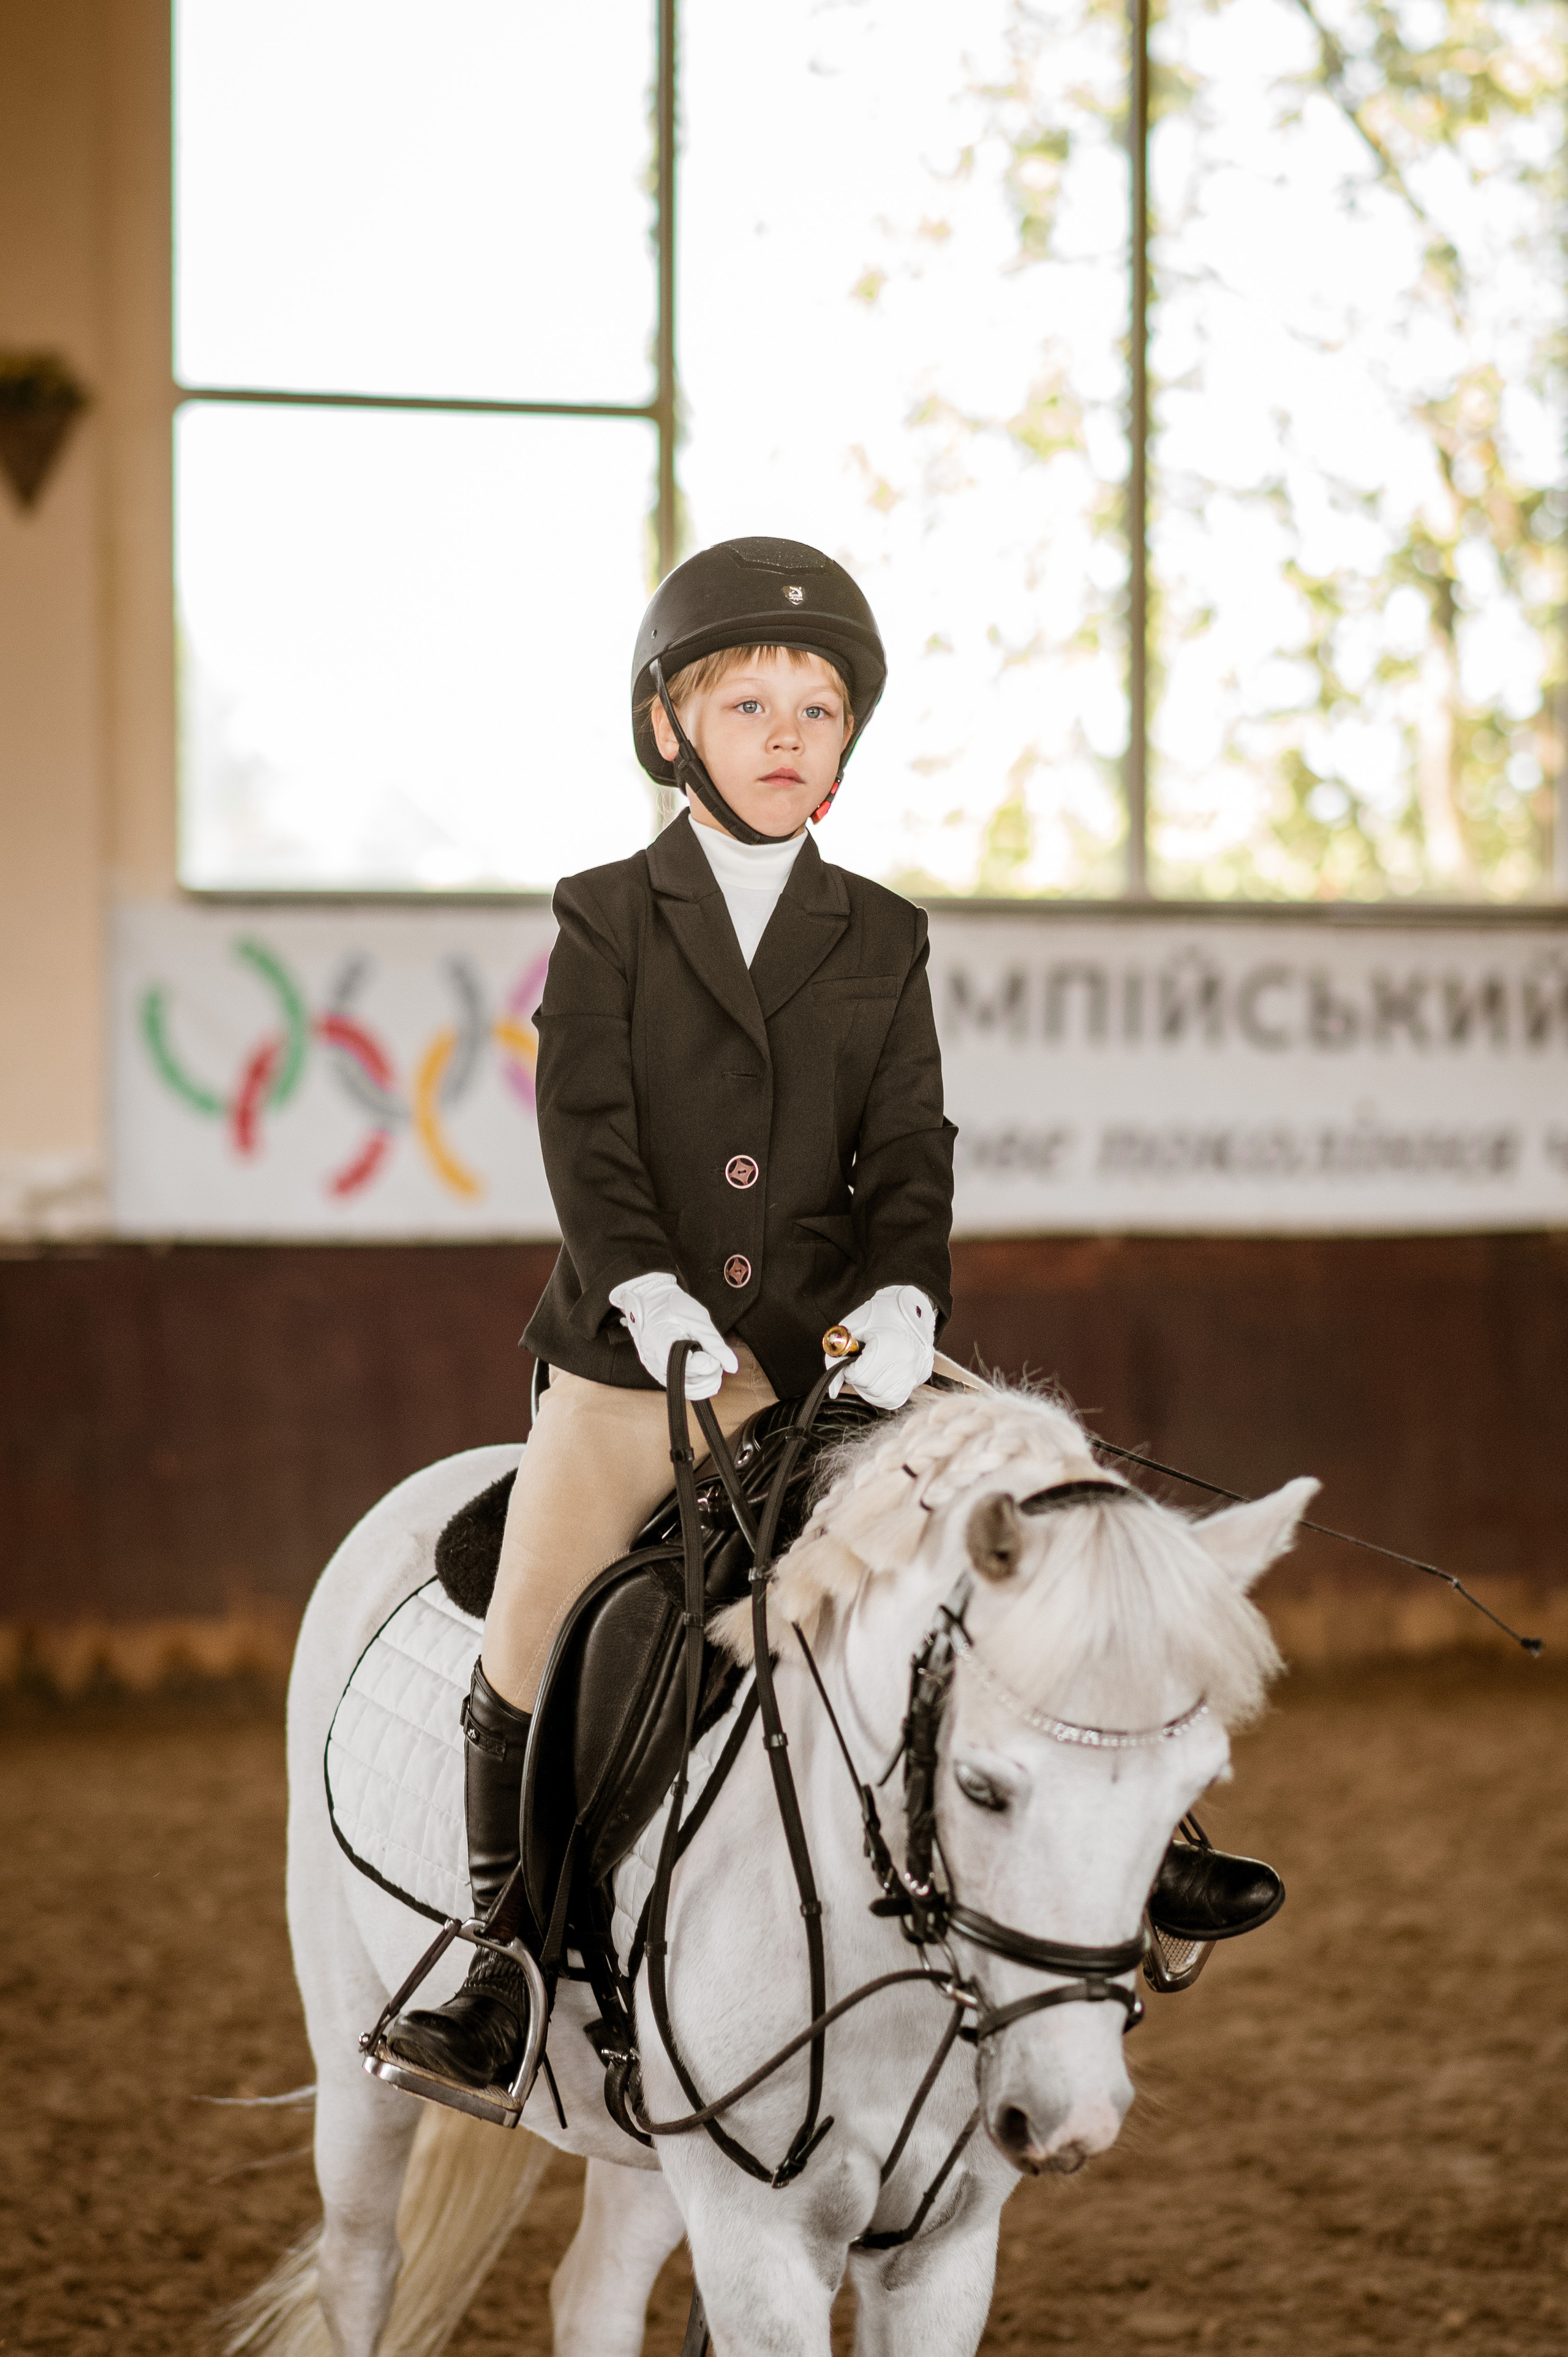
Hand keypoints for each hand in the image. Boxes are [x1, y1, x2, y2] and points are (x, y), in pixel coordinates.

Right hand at [608, 1273, 739, 1399]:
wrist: (650, 1302)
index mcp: (661, 1345)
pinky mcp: (660, 1373)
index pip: (690, 1367)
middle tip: (714, 1355)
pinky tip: (705, 1370)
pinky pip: (681, 1387)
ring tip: (710, 1361)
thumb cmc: (672, 1306)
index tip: (712, 1351)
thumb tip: (733, 1367)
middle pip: (690, 1383)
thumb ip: (715, 1344)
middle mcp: (655, 1362)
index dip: (708, 1362)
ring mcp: (656, 1370)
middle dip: (710, 1372)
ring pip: (687, 1390)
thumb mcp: (697, 1319)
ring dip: (706, 1380)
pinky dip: (698, 1383)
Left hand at [825, 1286, 935, 1410]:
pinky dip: (884, 1393)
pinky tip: (879, 1379)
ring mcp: (916, 1371)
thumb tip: (833, 1391)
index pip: (859, 1376)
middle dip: (859, 1380)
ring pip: (884, 1398)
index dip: (848, 1370)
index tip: (850, 1360)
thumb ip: (835, 1359)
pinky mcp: (921, 1376)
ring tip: (868, 1372)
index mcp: (889, 1346)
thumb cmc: (879, 1313)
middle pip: (872, 1389)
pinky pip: (898, 1397)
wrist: (911, 1306)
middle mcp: (906, 1362)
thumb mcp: (851, 1329)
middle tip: (858, 1365)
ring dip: (870, 1389)